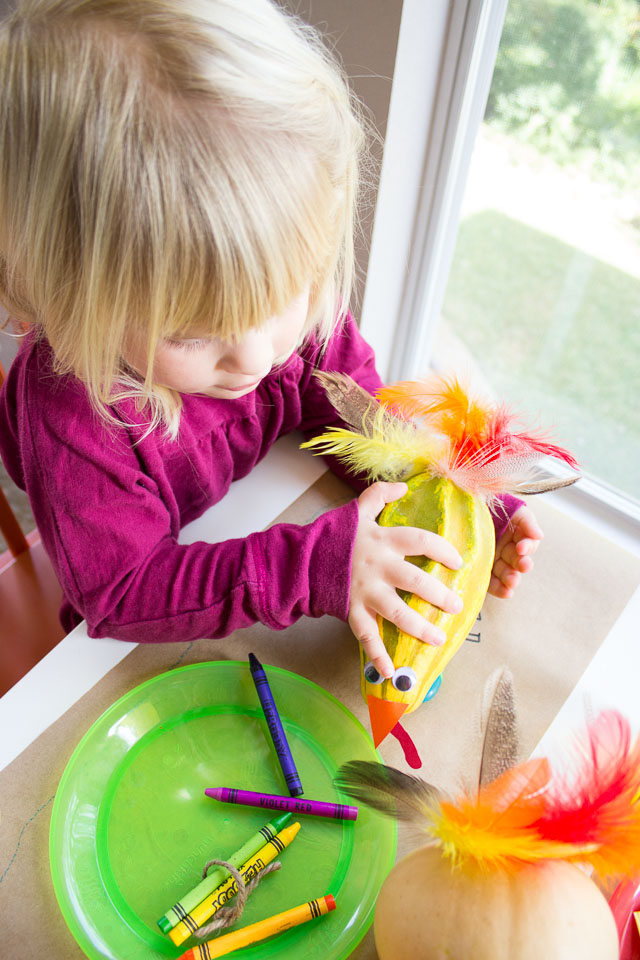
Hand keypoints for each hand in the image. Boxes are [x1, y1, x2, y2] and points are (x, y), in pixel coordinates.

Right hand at [348, 481, 462, 679]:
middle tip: (456, 605)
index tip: (458, 561)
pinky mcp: (351, 610)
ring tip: (439, 637)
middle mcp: (376, 566)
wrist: (297, 560)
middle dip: (439, 594)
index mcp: (381, 540)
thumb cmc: (331, 536)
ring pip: (397, 612)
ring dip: (420, 627)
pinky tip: (392, 672)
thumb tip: (404, 485)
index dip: (442, 550)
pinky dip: (378, 655)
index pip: (419, 541)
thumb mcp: (356, 511)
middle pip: (415, 581)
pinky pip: (367, 636)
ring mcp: (364, 591)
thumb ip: (379, 495)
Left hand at [488, 505, 542, 598]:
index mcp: (516, 536)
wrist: (463, 503)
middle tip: (522, 566)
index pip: (526, 544)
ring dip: (511, 578)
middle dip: (520, 564)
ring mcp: (494, 560)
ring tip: (512, 582)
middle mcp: (507, 550)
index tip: (521, 548)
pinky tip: (506, 592)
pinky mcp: (482, 569)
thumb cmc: (489, 505)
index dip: (527, 546)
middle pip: (517, 560)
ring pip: (506, 573)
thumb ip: (526, 521)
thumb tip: (540, 535)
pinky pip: (492, 581)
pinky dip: (499, 588)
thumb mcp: (509, 509)